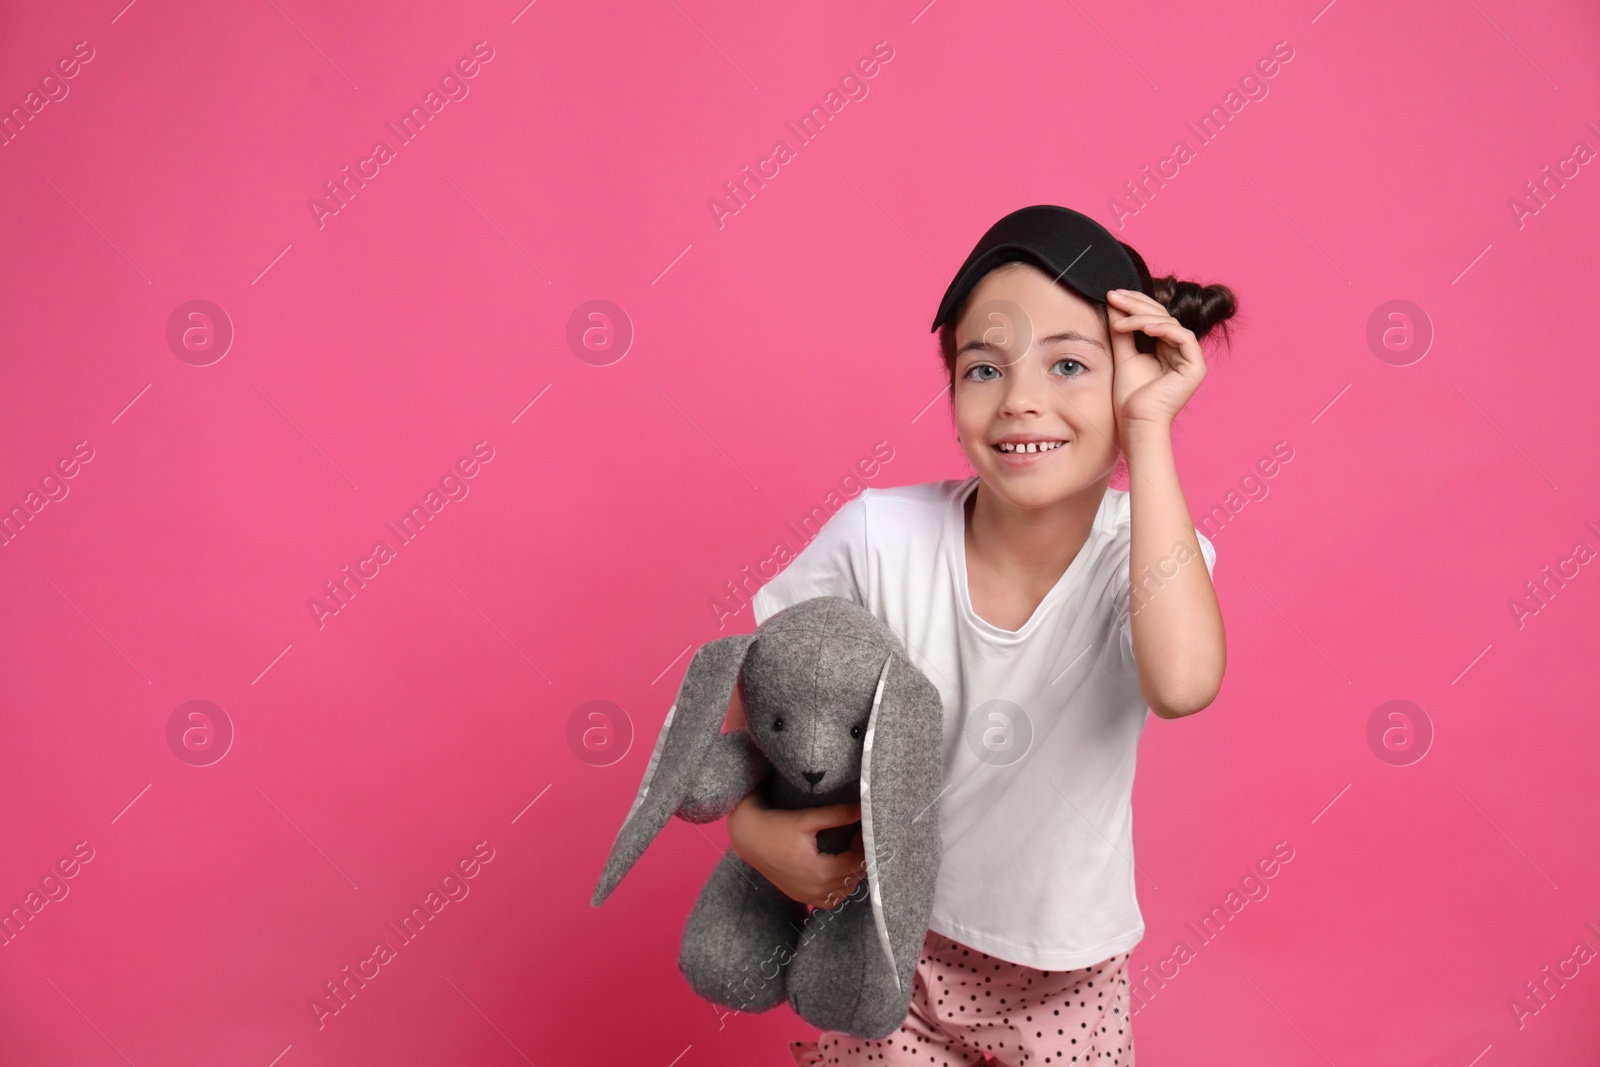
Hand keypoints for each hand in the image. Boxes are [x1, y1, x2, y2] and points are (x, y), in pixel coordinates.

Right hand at [727, 793, 867, 909]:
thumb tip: (863, 808)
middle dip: (859, 856)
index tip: (859, 828)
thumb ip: (838, 815)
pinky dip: (839, 886)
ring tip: (846, 850)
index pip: (858, 862)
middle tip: (854, 836)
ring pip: (845, 890)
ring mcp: (808, 896)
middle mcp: (816, 890)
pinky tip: (836, 868)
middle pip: (854, 877)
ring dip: (851, 872)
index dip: (863, 844)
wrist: (749, 838)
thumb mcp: (808, 818)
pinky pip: (831, 899)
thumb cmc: (777, 825)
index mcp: (820, 871)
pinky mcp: (801, 897)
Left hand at [1106, 288, 1206, 428]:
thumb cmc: (1129, 396)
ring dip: (1143, 318)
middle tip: (1113, 296)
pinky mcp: (1196, 367)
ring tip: (1120, 323)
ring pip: (1170, 323)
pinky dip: (1163, 330)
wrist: (1136, 423)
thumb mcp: (1123, 355)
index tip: (1112, 295)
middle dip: (1136, 304)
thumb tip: (1113, 304)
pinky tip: (1143, 329)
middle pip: (1162, 315)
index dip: (1134, 303)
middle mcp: (1180, 350)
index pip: (1153, 316)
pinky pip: (1184, 337)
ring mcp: (1190, 358)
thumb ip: (1121, 330)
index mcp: (1165, 348)